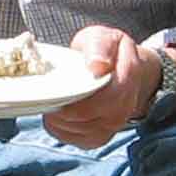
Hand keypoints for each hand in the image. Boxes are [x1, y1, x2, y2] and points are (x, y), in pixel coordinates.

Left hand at [42, 25, 155, 146]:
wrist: (121, 71)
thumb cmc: (107, 52)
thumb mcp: (102, 37)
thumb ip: (100, 47)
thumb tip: (98, 66)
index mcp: (128, 77)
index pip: (106, 95)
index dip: (79, 96)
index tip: (57, 89)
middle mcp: (124, 106)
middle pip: (89, 116)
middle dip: (63, 109)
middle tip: (46, 96)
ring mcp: (113, 126)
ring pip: (79, 131)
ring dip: (59, 119)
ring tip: (52, 102)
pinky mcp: (99, 138)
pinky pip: (75, 139)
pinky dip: (59, 128)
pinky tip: (57, 114)